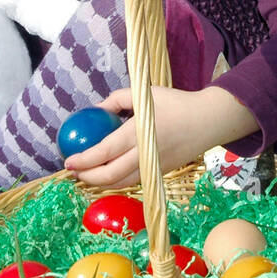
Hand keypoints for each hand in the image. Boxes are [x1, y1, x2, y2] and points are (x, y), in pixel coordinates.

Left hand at [61, 86, 224, 189]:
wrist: (208, 121)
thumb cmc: (176, 103)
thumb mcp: (145, 93)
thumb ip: (117, 100)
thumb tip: (95, 110)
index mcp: (139, 132)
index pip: (104, 152)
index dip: (84, 160)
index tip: (68, 160)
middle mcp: (145, 153)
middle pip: (110, 175)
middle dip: (87, 177)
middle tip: (74, 171)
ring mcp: (154, 166)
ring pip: (121, 184)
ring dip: (100, 183)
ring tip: (86, 175)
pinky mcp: (160, 172)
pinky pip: (133, 181)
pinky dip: (116, 182)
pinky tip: (107, 175)